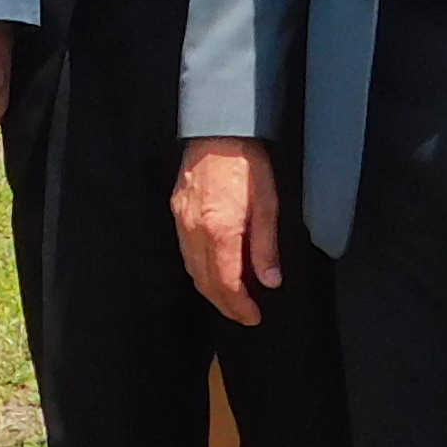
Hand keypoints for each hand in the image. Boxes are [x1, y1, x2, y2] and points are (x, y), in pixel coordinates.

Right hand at [173, 136, 281, 327]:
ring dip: (210, 290)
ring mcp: (182, 221)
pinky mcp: (177, 211)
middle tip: (243, 316)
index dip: (240, 305)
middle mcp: (195, 231)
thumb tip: (269, 281)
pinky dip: (198, 270)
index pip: (227, 283)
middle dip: (225, 304)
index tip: (253, 316)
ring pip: (191, 269)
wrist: (218, 130)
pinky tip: (211, 271)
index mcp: (220, 231)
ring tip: (229, 300)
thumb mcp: (268, 204)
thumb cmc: (247, 162)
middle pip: (205, 282)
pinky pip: (185, 252)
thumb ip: (266, 246)